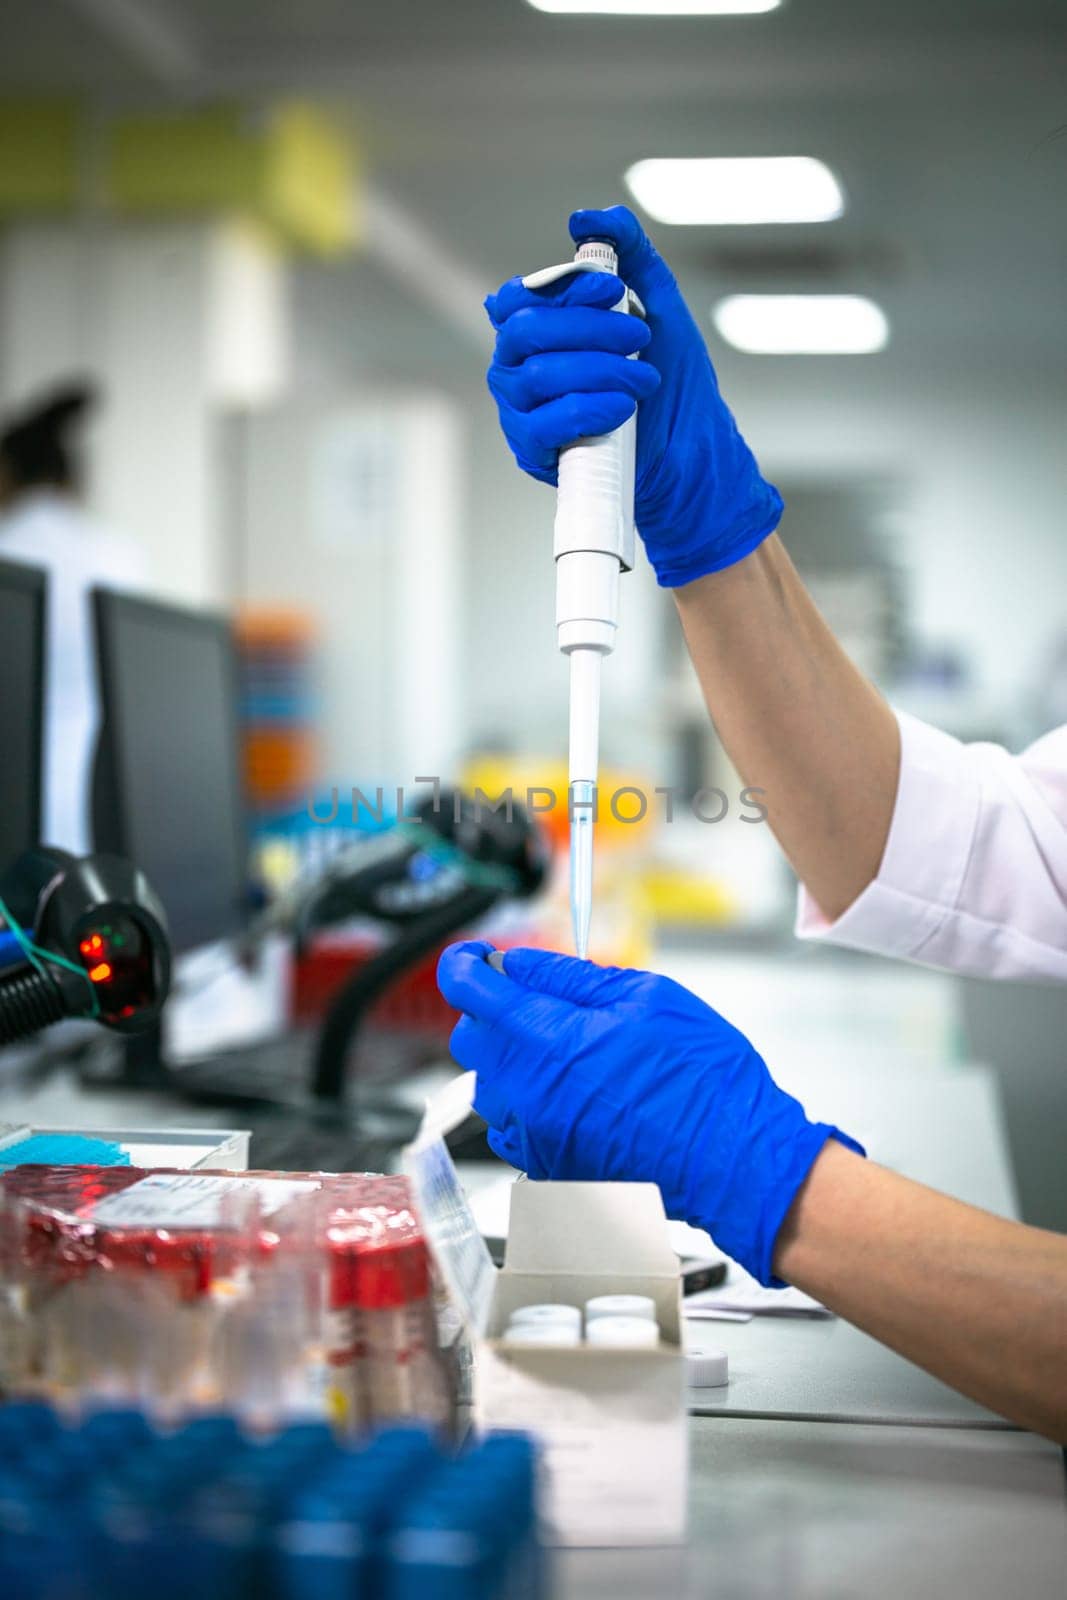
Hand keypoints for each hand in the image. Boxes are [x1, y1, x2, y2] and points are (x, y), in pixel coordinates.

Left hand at [437, 941, 861, 1285]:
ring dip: (517, 1060)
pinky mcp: (545, 1168)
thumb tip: (522, 964)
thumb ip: (570, 976)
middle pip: (471, 1036)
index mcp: (546, 1038)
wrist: (734, 1160)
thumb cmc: (703, 1079)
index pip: (465, 986)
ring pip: (491, 1083)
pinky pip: (514, 1124)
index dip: (465, 961)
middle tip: (546, 1003)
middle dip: (497, 1011)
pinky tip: (582, 1096)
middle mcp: (525, 1091)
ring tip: (576, 1056)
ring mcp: (531, 1136)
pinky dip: (533, 1103)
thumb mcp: (645, 996)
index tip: (479, 956)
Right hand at [485, 205, 782, 587]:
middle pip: (526, 331)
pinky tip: (622, 409)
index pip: (520, 296)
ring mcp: (521, 411)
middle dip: (590, 328)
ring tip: (645, 379)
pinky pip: (544, 424)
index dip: (562, 287)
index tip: (613, 288)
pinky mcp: (533, 452)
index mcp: (537, 330)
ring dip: (601, 371)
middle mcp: (518, 367)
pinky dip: (588, 409)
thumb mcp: (658, 304)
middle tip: (641, 337)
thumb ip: (630, 253)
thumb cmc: (670, 382)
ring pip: (539, 376)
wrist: (690, 453)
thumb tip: (590, 218)